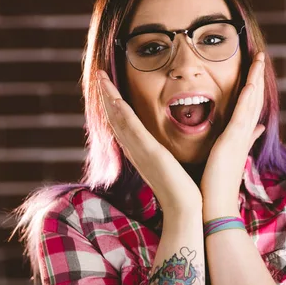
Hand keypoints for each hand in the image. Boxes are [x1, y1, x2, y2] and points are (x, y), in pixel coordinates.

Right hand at [98, 71, 201, 212]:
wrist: (186, 209)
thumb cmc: (184, 191)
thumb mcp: (173, 166)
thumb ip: (168, 155)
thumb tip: (171, 149)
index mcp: (142, 153)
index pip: (124, 125)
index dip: (113, 106)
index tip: (109, 88)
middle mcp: (136, 150)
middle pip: (115, 119)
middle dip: (106, 97)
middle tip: (99, 76)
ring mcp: (140, 151)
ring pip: (118, 119)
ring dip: (108, 97)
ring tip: (101, 78)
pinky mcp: (148, 152)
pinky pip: (130, 127)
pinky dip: (120, 111)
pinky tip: (113, 97)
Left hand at [200, 52, 265, 218]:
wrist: (216, 206)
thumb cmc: (217, 184)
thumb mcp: (230, 156)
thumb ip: (245, 140)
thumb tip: (256, 129)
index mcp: (240, 136)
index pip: (250, 105)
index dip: (253, 86)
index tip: (254, 69)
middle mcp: (244, 133)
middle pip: (254, 98)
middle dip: (258, 76)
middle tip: (260, 55)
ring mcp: (240, 136)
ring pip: (252, 101)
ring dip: (256, 78)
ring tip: (258, 58)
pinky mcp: (234, 141)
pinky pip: (243, 113)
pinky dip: (248, 96)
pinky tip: (251, 82)